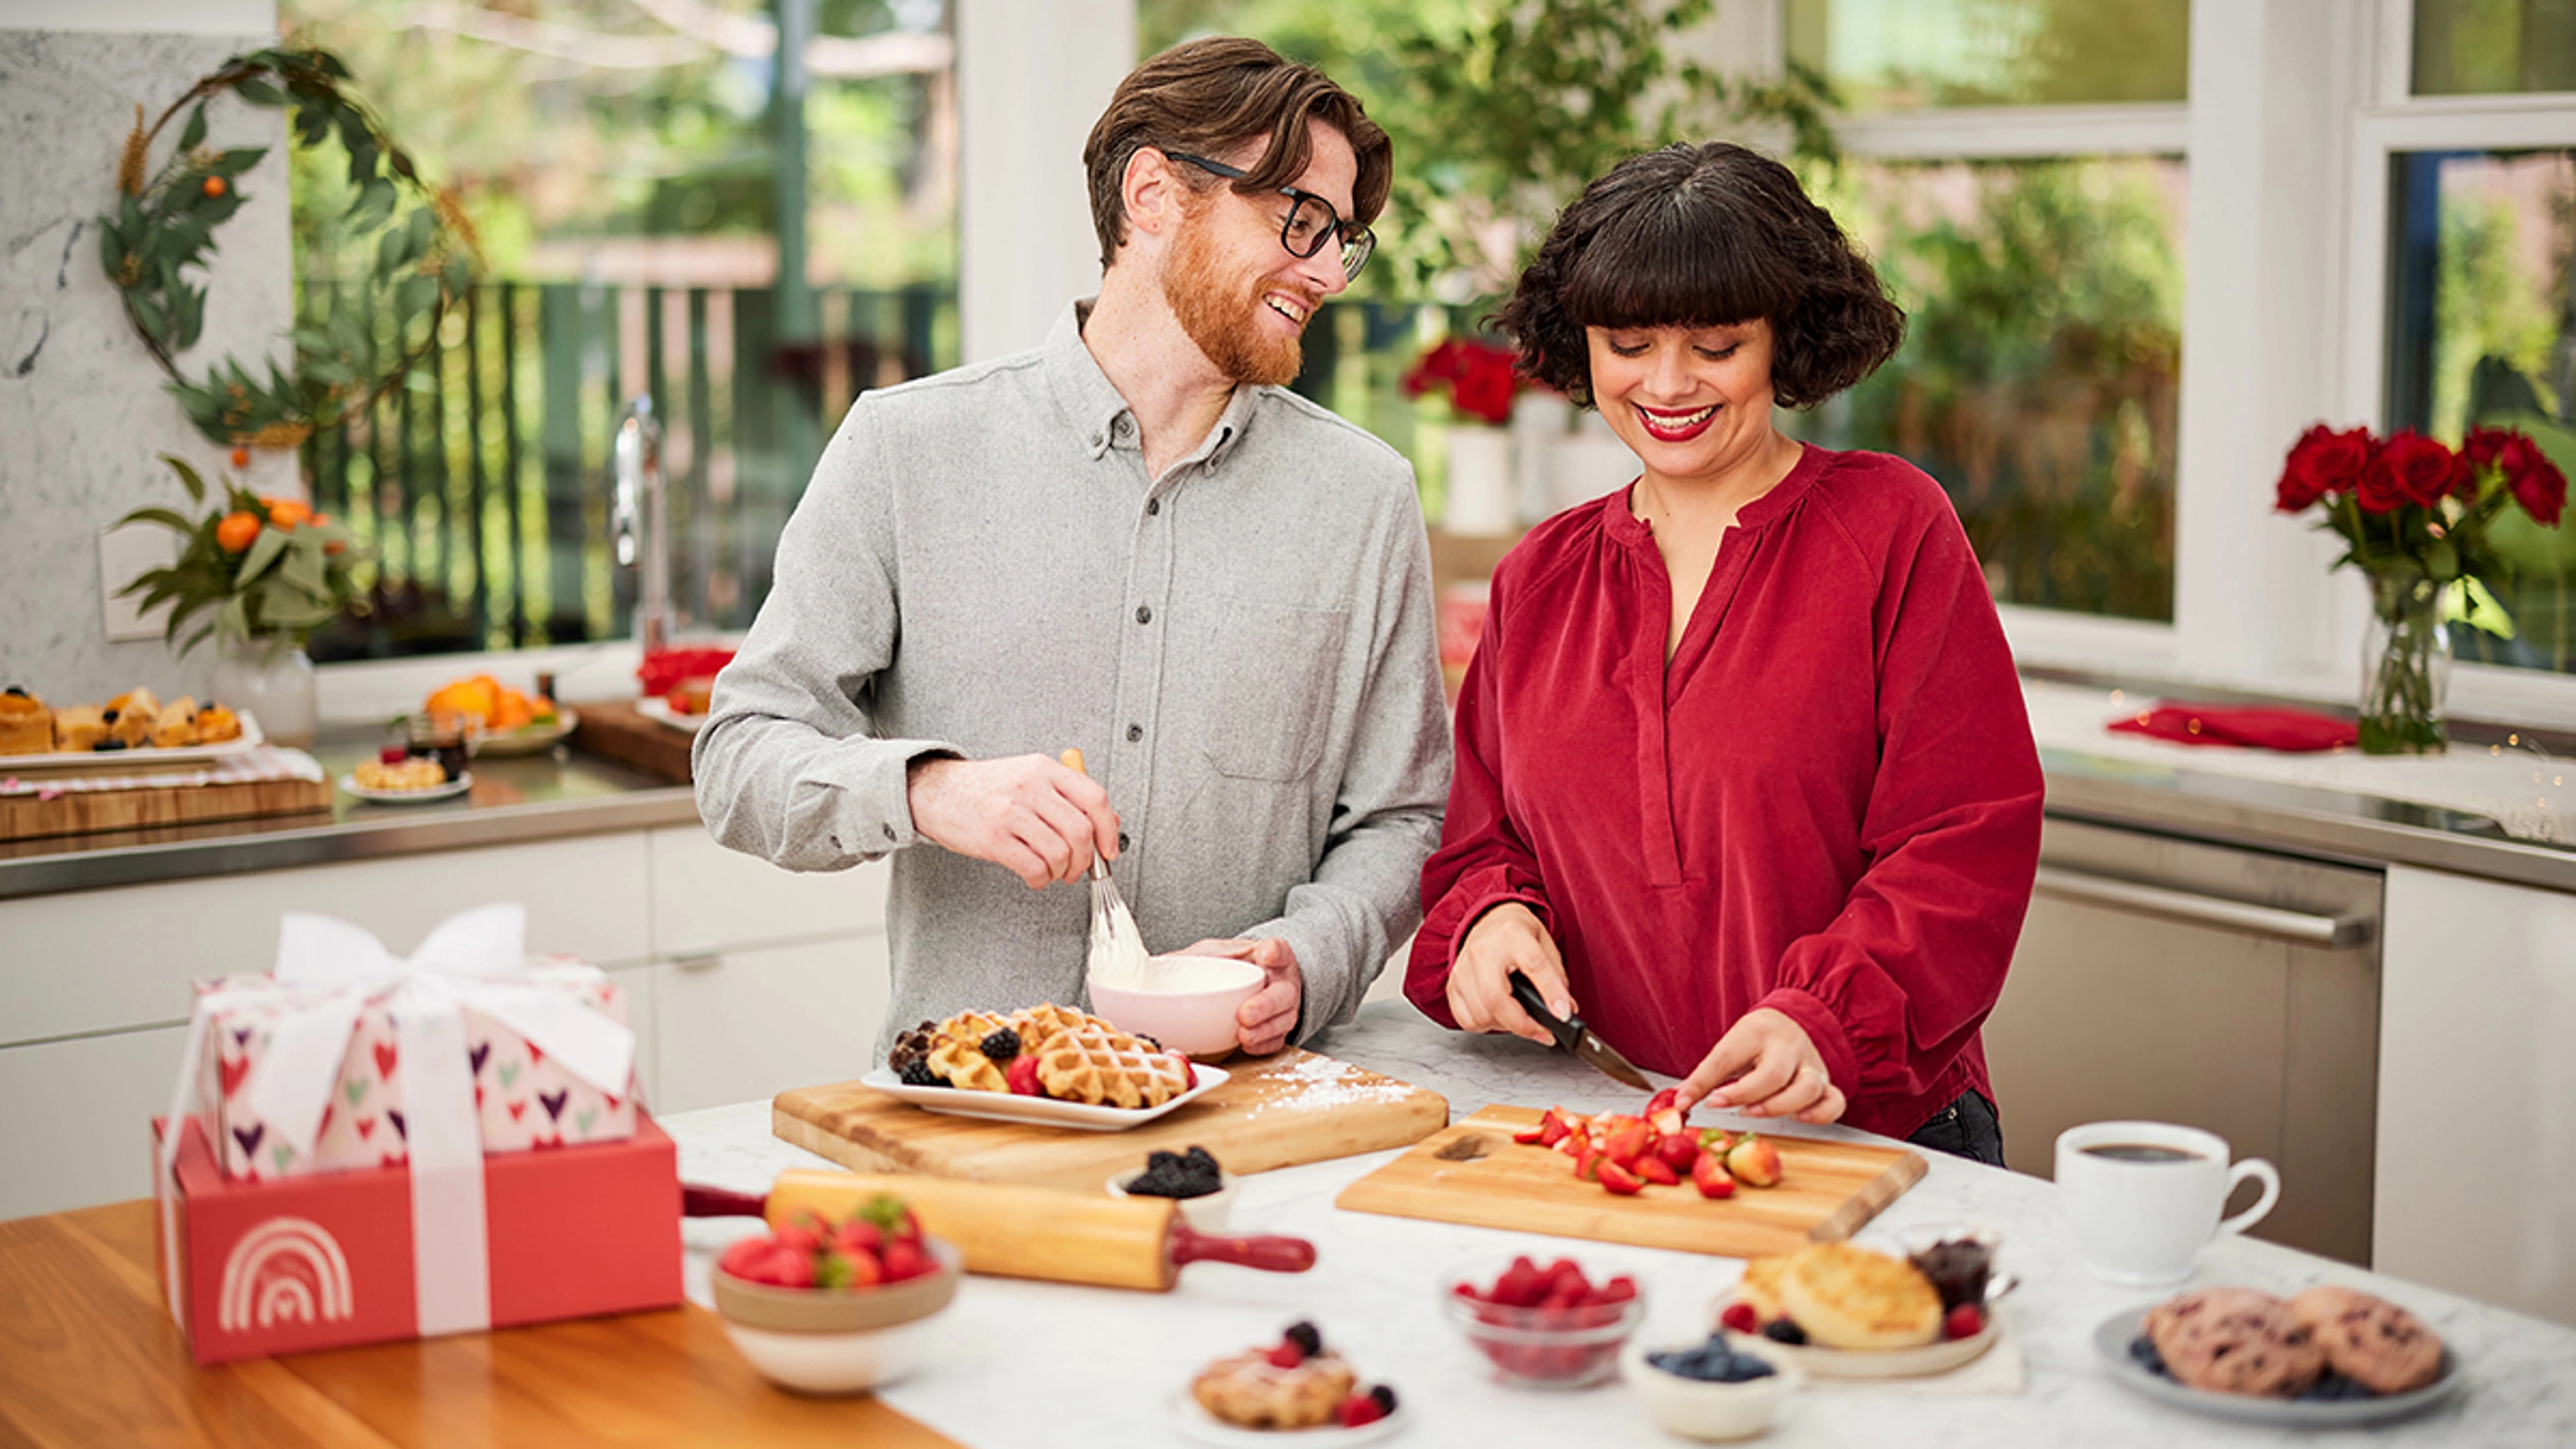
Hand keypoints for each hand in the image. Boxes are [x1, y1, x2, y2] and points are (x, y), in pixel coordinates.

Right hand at [904, 754, 1118, 888]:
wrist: (935, 791)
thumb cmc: (986, 788)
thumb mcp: (1029, 776)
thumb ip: (1066, 795)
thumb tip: (1106, 825)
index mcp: (1044, 769)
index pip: (1095, 799)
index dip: (1108, 830)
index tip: (1108, 850)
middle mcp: (1030, 787)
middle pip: (1081, 832)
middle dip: (1085, 860)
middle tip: (1077, 869)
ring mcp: (1011, 813)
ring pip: (1060, 853)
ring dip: (1062, 871)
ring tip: (1053, 871)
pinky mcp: (993, 839)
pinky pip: (1034, 868)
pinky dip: (1041, 879)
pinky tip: (1035, 876)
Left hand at [1177, 937, 1300, 1055]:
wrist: (1243, 986)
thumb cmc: (1228, 968)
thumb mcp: (1212, 954)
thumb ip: (1193, 958)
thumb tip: (1152, 966)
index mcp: (1265, 956)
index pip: (1279, 950)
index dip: (1275, 952)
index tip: (1268, 954)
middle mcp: (1280, 982)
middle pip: (1284, 992)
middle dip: (1266, 1005)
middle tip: (1245, 1013)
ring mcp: (1283, 1009)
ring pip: (1284, 1020)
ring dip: (1264, 1030)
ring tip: (1244, 1036)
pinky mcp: (1278, 1030)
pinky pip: (1276, 1041)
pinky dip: (1262, 1045)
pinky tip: (1248, 1046)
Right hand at [1445, 903, 1569, 1046]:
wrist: (1487, 921)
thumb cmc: (1517, 934)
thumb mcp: (1545, 945)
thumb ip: (1557, 977)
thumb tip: (1566, 1011)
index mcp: (1512, 935)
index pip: (1534, 965)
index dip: (1551, 993)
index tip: (1564, 1014)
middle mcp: (1482, 950)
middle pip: (1495, 999)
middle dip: (1523, 1024)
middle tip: (1542, 1031)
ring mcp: (1463, 969)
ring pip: (1480, 1015)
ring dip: (1505, 1026)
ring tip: (1520, 1019)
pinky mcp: (1453, 985)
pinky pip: (1466, 1020)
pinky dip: (1485, 1026)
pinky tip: (1498, 1016)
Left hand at [1675, 1008, 1847, 1123]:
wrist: (1791, 1022)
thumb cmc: (1755, 1040)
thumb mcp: (1727, 1047)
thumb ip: (1705, 1077)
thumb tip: (1679, 1103)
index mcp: (1757, 1032)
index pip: (1730, 1056)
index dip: (1708, 1081)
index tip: (1692, 1100)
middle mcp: (1788, 1047)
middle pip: (1774, 1074)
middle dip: (1746, 1094)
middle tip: (1723, 1104)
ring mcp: (1810, 1066)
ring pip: (1807, 1088)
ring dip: (1780, 1106)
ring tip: (1754, 1111)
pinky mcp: (1825, 1084)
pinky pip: (1833, 1101)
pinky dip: (1819, 1114)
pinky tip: (1798, 1118)